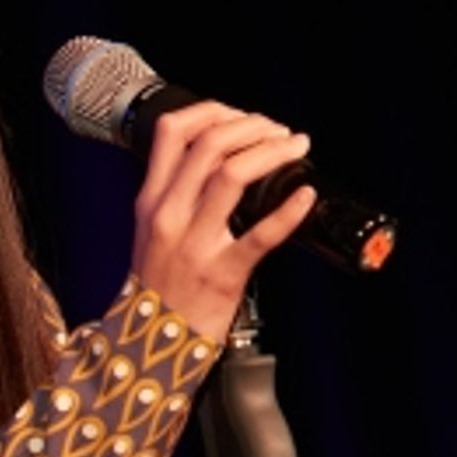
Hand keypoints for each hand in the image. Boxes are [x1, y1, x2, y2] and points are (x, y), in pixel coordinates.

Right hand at [130, 99, 316, 341]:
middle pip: (209, 144)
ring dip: (272, 152)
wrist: (151, 345)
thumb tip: (219, 157)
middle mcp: (169, 216)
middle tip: (279, 131)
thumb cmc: (160, 288)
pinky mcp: (222, 274)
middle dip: (253, 126)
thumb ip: (175, 195)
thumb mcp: (152, 232)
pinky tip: (305, 196)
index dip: (213, 111)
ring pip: (232, 174)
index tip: (240, 116)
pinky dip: (289, 210)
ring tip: (295, 148)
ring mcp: (194, 245)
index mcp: (151, 201)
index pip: (173, 132)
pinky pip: (260, 234)